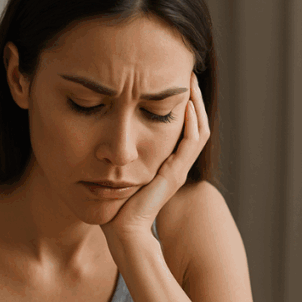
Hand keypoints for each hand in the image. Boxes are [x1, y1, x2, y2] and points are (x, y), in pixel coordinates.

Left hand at [101, 71, 210, 241]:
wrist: (122, 230)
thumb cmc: (115, 204)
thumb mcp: (119, 169)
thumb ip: (119, 151)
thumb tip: (103, 126)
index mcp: (166, 162)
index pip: (184, 126)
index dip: (183, 102)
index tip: (173, 78)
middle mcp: (176, 164)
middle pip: (196, 124)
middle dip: (192, 97)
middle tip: (187, 72)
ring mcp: (178, 168)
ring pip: (198, 129)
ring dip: (196, 103)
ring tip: (190, 80)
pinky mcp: (175, 173)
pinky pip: (191, 142)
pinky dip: (190, 122)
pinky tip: (185, 103)